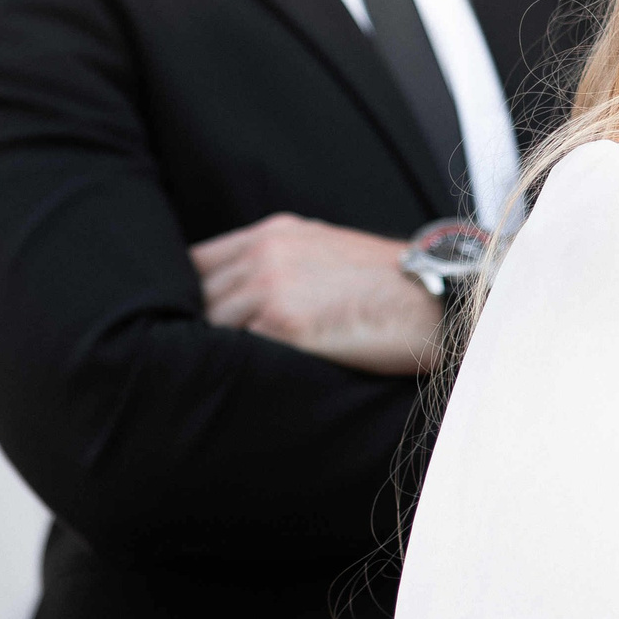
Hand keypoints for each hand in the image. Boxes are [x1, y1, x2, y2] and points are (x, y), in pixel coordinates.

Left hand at [190, 213, 441, 375]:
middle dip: (195, 327)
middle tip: (189, 360)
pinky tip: (243, 383)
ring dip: (213, 352)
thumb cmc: (387, 286)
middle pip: (195, 297)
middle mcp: (265, 254)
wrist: (434, 301)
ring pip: (210, 327)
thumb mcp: (325, 251)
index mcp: (273, 234)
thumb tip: (241, 298)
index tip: (184, 320)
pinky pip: (236, 352)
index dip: (184, 295)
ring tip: (216, 380)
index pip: (194, 262)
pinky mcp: (284, 326)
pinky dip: (236, 368)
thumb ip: (278, 263)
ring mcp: (270, 288)